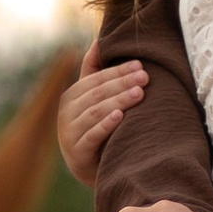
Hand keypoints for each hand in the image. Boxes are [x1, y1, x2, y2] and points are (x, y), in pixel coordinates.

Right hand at [58, 42, 146, 189]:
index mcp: (71, 97)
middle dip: (122, 83)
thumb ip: (94, 71)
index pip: (95, 79)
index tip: (140, 65)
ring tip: (139, 94)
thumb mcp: (94, 101)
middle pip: (96, 94)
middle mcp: (66, 114)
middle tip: (145, 77)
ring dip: (118, 101)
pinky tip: (120, 116)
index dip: (117, 70)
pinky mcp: (76, 154)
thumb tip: (98, 40)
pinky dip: (105, 125)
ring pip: (95, 112)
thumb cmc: (98, 129)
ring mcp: (69, 134)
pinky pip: (91, 136)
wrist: (95, 171)